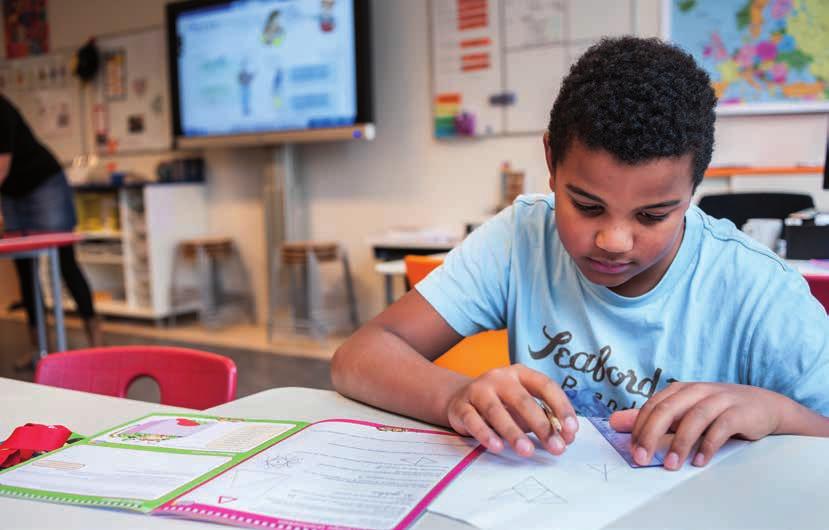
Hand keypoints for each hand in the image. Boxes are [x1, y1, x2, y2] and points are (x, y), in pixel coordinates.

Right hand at [444, 364, 577, 456]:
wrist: (460, 399)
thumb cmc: (501, 404)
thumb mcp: (524, 407)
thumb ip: (544, 419)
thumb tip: (566, 438)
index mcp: (521, 374)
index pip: (546, 386)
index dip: (561, 406)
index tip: (572, 429)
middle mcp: (499, 378)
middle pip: (523, 400)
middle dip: (541, 425)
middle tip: (556, 447)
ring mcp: (478, 390)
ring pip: (496, 411)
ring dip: (514, 432)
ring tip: (527, 451)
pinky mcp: (461, 406)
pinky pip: (473, 420)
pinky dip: (486, 434)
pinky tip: (497, 446)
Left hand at [609, 382, 785, 469]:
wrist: (764, 406)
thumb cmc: (718, 410)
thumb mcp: (682, 412)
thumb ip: (651, 418)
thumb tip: (615, 422)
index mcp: (680, 390)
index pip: (652, 406)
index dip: (639, 428)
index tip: (632, 451)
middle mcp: (697, 391)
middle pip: (667, 410)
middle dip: (651, 436)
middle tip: (642, 458)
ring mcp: (719, 399)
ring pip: (693, 419)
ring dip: (679, 444)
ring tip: (671, 465)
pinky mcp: (739, 412)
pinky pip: (720, 428)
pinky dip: (708, 445)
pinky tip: (700, 461)